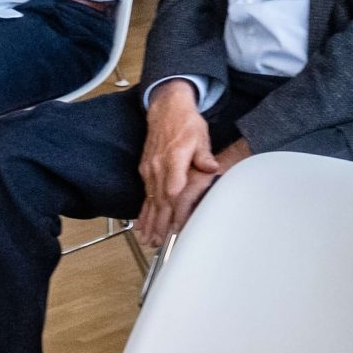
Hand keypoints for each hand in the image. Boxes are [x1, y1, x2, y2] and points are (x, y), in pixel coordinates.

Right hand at [137, 81, 219, 240]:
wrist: (166, 108)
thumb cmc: (186, 123)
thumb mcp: (201, 136)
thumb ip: (204, 156)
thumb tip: (212, 168)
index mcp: (173, 160)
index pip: (173, 191)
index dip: (173, 210)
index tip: (174, 227)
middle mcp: (158, 167)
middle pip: (159, 200)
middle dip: (158, 224)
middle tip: (158, 244)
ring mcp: (149, 169)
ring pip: (149, 200)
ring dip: (148, 221)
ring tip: (147, 239)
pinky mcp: (145, 169)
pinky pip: (144, 193)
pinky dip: (142, 210)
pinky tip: (141, 223)